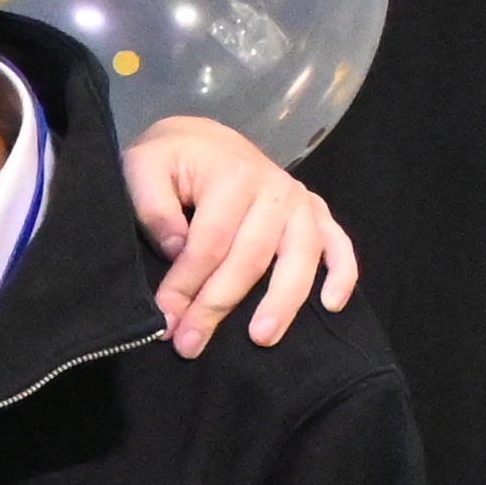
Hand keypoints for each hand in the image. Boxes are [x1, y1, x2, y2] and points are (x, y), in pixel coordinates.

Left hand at [116, 118, 359, 360]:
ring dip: (282, 301)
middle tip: (190, 344)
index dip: (185, 285)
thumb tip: (176, 248)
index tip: (165, 318)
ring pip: (299, 256)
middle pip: (250, 258)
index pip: (209, 243)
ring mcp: (299, 201)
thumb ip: (153, 206)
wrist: (202, 140)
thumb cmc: (170, 159)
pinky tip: (332, 304)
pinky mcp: (315, 211)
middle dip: (218, 306)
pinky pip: (338, 242)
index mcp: (233, 175)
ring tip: (261, 338)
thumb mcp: (143, 167)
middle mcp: (274, 189)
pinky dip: (342, 273)